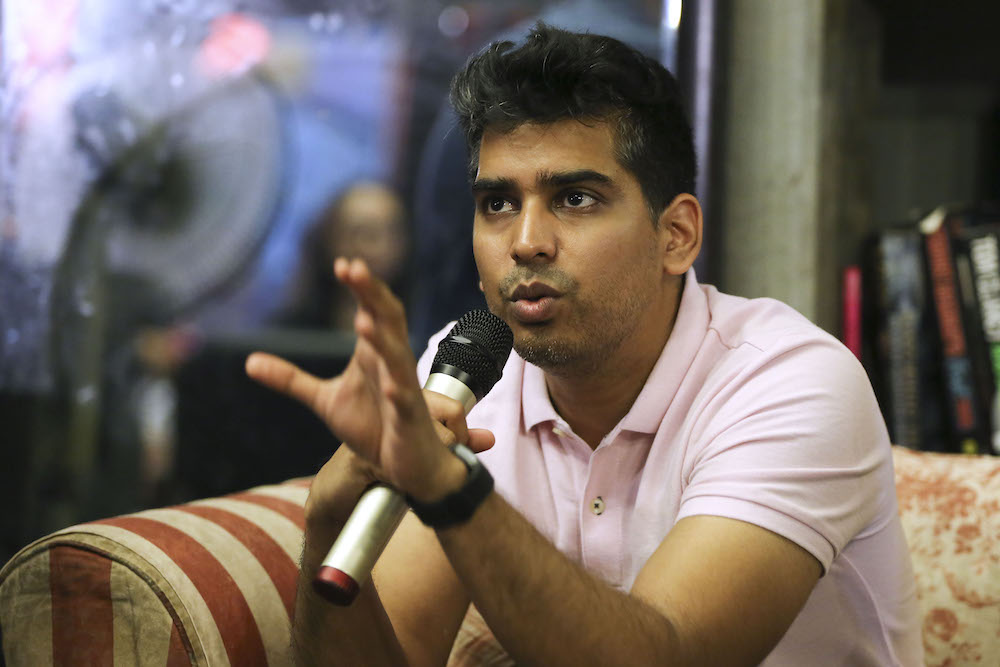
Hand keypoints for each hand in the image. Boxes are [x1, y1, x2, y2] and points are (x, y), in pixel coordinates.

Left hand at [245, 258, 491, 499]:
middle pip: (389, 320)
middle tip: (355, 268)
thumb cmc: (375, 427)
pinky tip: (389, 382)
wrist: (408, 468)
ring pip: (398, 356)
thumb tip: (249, 361)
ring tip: (364, 319)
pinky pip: (406, 400)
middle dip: (373, 294)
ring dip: (383, 337)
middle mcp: (393, 365)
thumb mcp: (325, 401)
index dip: (361, 288)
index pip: (372, 311)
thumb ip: (291, 379)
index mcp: (375, 355)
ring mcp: (404, 390)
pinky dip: (398, 389)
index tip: (342, 264)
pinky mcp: (410, 418)